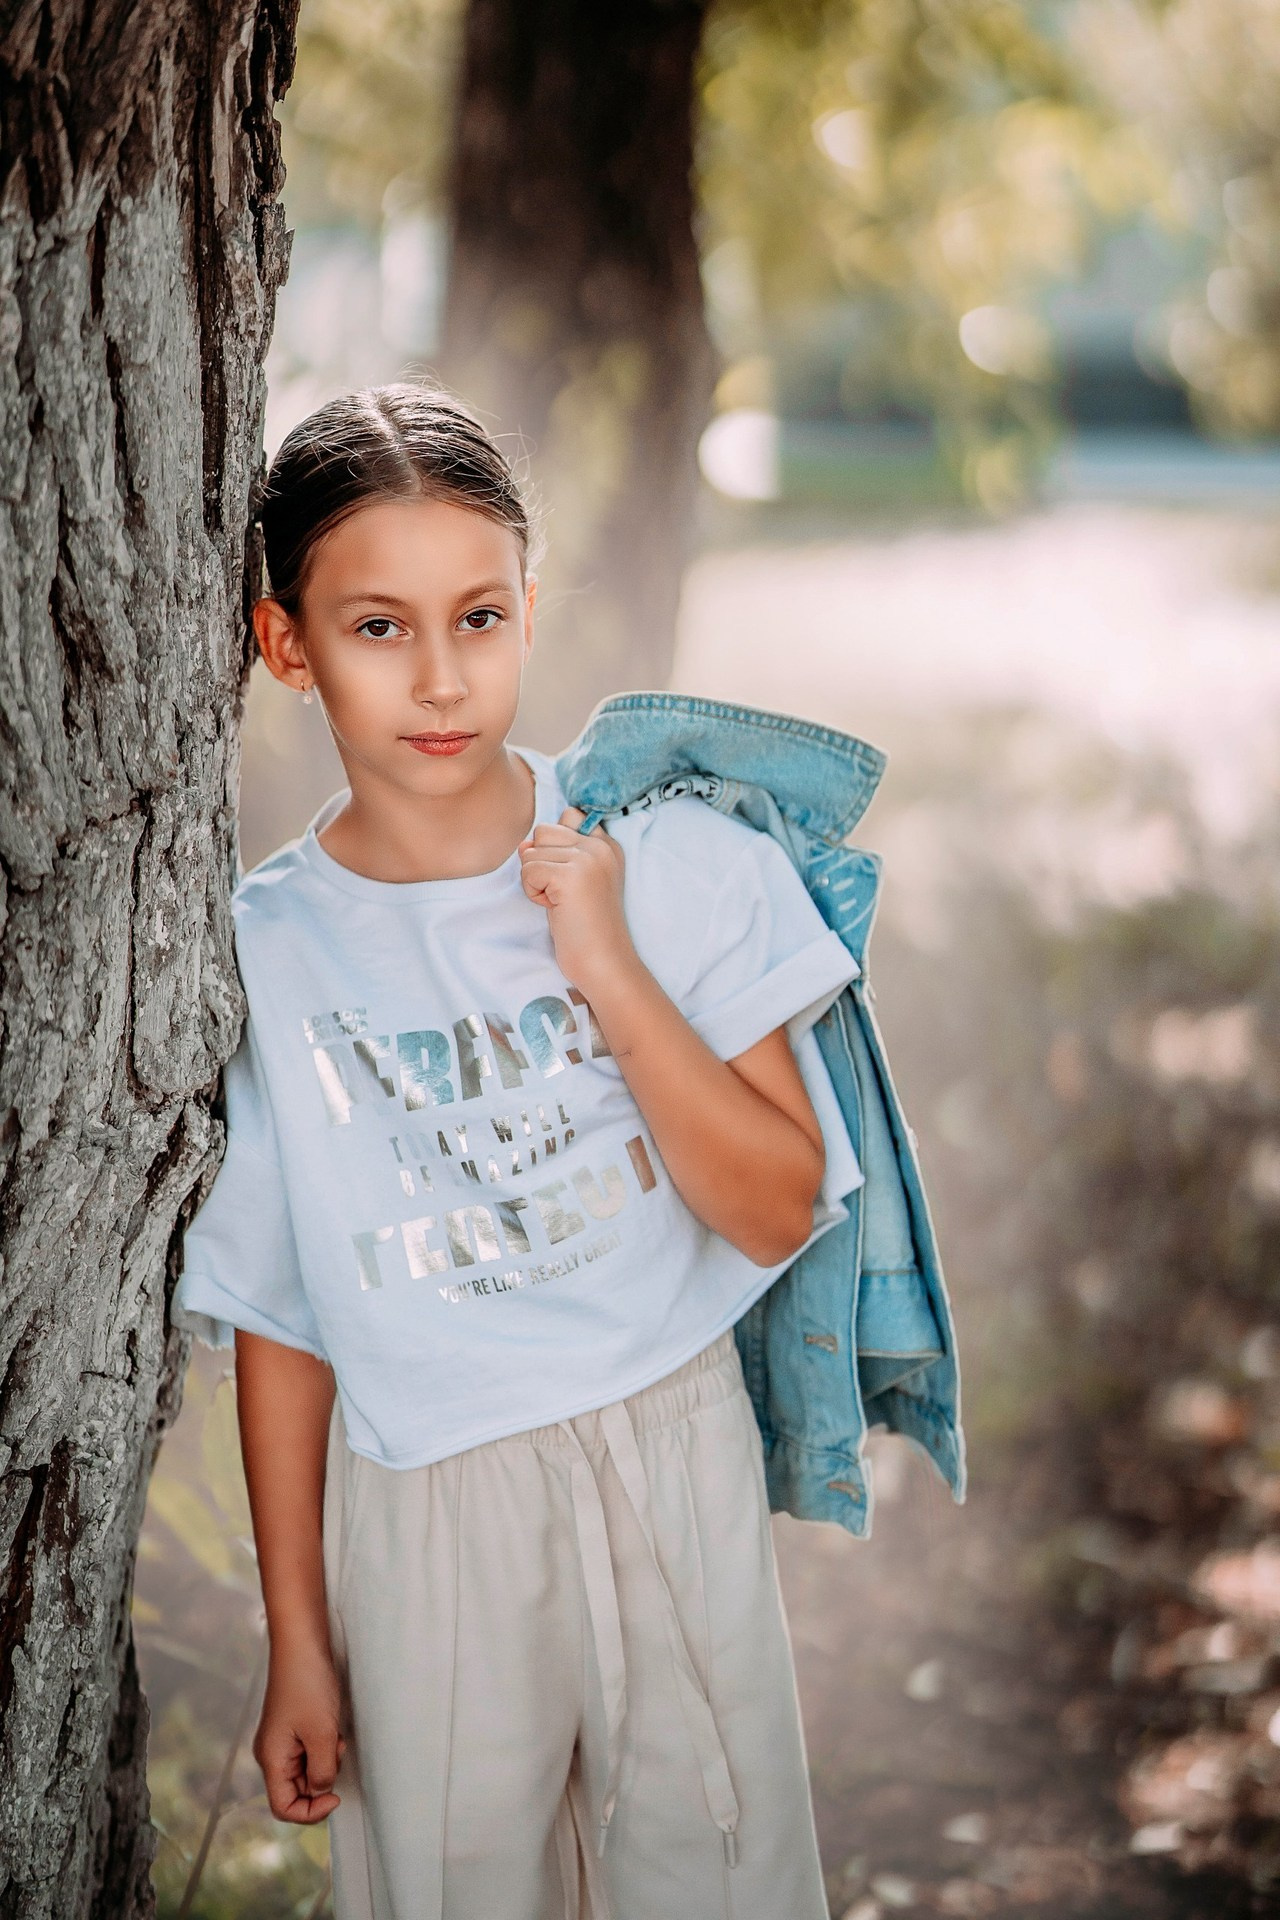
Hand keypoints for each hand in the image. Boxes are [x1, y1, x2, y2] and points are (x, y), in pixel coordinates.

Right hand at [253, 1642, 345, 1823]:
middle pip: (296, 1790)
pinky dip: (325, 1746)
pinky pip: (309, 1751)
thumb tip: (322, 1790)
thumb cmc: (308, 1685)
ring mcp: (282, 1739)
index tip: (335, 1796)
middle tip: (337, 1753)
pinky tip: (333, 1728)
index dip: (310, 1812)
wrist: (302, 1643)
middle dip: (322, 1780)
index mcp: (272, 1759)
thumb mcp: (322, 1734)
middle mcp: (272, 1753)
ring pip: (306, 1770)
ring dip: (326, 1761)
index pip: (284, 1807)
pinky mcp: (293, 1726)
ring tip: (336, 1736)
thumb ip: (323, 1771)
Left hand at [518, 806, 634, 989]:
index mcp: (608, 846)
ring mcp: (586, 859)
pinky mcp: (569, 876)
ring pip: (531, 851)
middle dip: (542, 862)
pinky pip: (528, 871)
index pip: (569, 816)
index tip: (568, 877)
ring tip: (561, 903)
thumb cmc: (588, 927)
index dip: (556, 845)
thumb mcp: (579, 883)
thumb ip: (558, 854)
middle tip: (564, 893)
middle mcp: (600, 847)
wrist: (603, 961)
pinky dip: (534, 893)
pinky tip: (556, 908)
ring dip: (536, 880)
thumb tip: (524, 844)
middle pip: (544, 831)